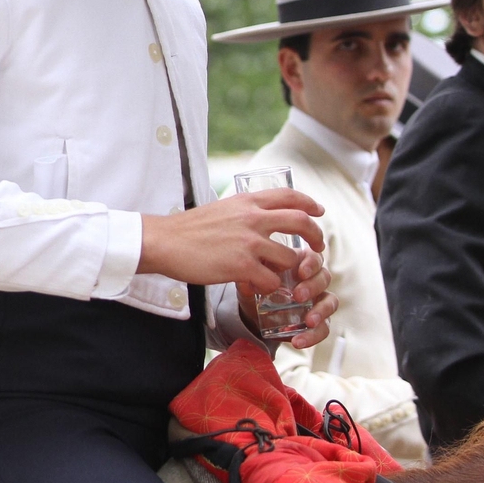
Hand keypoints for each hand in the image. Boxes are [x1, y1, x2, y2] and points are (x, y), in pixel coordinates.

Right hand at [138, 188, 324, 293]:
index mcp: (246, 202)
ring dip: (287, 269)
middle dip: (316, 236)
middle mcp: (252, 218)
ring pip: (290, 257)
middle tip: (317, 247)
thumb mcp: (220, 209)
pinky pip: (272, 280)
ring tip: (276, 275)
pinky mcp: (242, 266)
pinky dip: (268, 286)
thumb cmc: (187, 229)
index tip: (318, 212)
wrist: (164, 241)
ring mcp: (249, 242)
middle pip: (301, 222)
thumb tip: (259, 220)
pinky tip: (257, 286)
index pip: (289, 196)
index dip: (309, 203)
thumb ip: (243, 213)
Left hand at [239, 247, 338, 349]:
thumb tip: (248, 284)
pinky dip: (313, 335)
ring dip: (321, 311)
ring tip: (308, 321)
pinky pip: (324, 328)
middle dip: (313, 286)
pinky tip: (299, 341)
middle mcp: (313, 280)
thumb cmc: (257, 288)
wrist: (254, 313)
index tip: (301, 272)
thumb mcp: (250, 280)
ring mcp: (318, 301)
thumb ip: (249, 278)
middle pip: (324, 277)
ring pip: (331, 302)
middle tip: (299, 296)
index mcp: (298, 264)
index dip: (311, 263)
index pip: (314, 257)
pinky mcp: (318, 321)